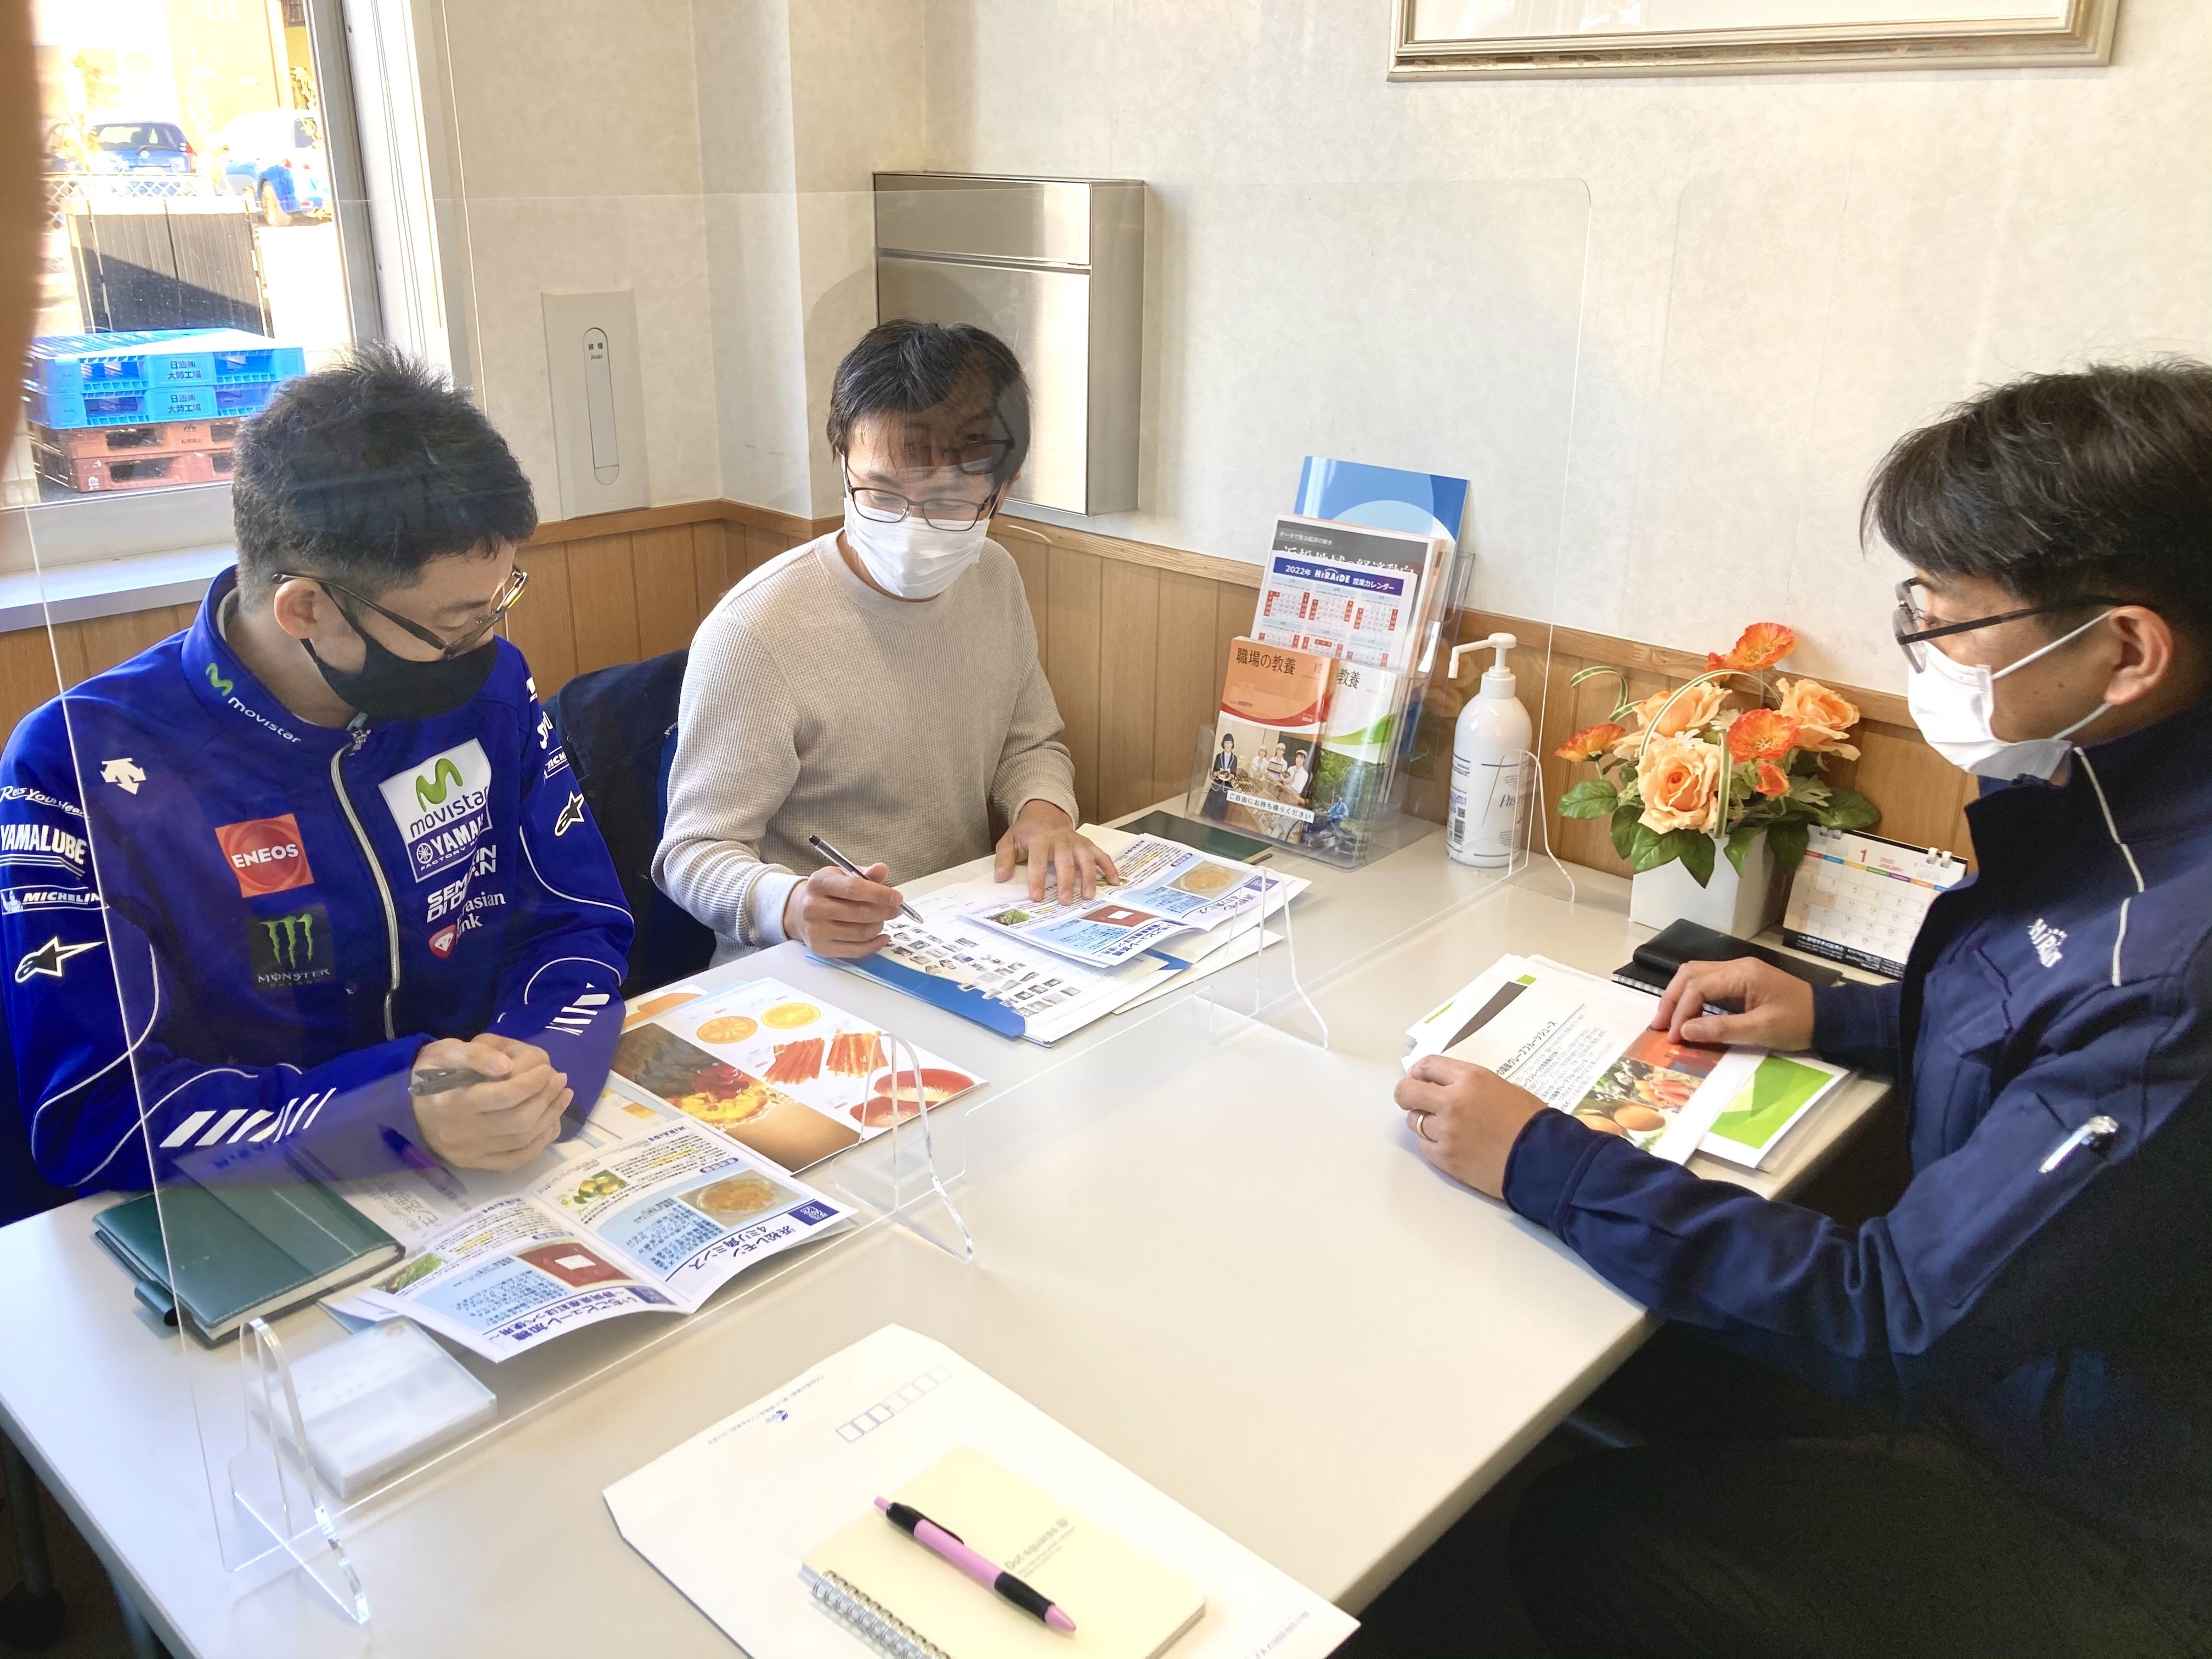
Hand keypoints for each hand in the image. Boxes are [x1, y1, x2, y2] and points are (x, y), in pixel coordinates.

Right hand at [409, 1034, 571, 1170]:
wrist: (407, 1106)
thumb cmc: (432, 1072)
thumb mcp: (447, 1051)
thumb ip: (476, 1055)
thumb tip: (507, 1066)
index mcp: (452, 1102)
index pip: (503, 1096)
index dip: (532, 1082)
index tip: (548, 1068)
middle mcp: (460, 1133)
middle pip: (517, 1120)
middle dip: (545, 1098)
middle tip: (560, 1079)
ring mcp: (468, 1153)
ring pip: (520, 1140)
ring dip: (550, 1117)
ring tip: (563, 1095)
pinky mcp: (474, 1164)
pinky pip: (514, 1160)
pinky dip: (539, 1143)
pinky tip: (552, 1123)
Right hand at [785, 861, 902, 958]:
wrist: (799, 910)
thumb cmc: (826, 891)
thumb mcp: (842, 875)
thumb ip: (864, 874)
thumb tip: (882, 869)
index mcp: (819, 883)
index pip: (854, 889)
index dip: (880, 894)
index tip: (897, 898)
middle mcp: (813, 907)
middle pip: (859, 913)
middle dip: (884, 911)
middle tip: (895, 909)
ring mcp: (816, 930)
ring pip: (860, 933)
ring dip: (879, 926)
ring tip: (882, 919)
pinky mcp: (821, 948)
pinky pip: (856, 950)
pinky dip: (875, 944)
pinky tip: (882, 936)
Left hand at [992, 801, 1121, 901]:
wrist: (1045, 812)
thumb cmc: (1027, 831)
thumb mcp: (1009, 841)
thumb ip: (1004, 859)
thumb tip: (1000, 878)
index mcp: (1039, 839)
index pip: (1038, 861)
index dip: (1037, 880)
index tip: (1037, 897)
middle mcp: (1060, 840)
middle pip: (1064, 862)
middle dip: (1065, 882)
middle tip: (1065, 901)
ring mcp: (1076, 842)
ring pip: (1085, 859)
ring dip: (1088, 877)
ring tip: (1088, 896)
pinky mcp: (1087, 844)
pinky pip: (1100, 855)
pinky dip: (1109, 867)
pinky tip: (1114, 882)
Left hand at [1393, 1056, 1551, 1197]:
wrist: (1542, 1160)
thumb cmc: (1531, 1122)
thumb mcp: (1502, 1087)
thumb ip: (1470, 1084)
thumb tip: (1445, 1085)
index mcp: (1470, 1079)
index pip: (1426, 1065)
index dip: (1418, 1072)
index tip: (1419, 1078)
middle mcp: (1452, 1102)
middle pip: (1406, 1092)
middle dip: (1408, 1094)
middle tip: (1416, 1100)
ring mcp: (1446, 1131)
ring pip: (1413, 1121)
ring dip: (1424, 1121)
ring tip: (1445, 1126)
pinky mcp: (1445, 1158)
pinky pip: (1423, 1146)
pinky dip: (1432, 1144)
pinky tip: (1450, 1144)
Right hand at [1651, 958, 1815, 1049]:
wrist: (1830, 1016)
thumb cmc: (1799, 1023)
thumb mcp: (1761, 1030)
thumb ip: (1721, 1028)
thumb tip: (1685, 1031)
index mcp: (1742, 974)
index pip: (1698, 986)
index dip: (1680, 1011)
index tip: (1673, 1037)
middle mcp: (1736, 966)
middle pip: (1690, 973)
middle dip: (1671, 999)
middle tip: (1660, 1026)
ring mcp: (1739, 970)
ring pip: (1695, 974)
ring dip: (1678, 996)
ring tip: (1668, 1020)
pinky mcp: (1742, 979)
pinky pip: (1707, 981)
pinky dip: (1692, 996)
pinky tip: (1687, 1013)